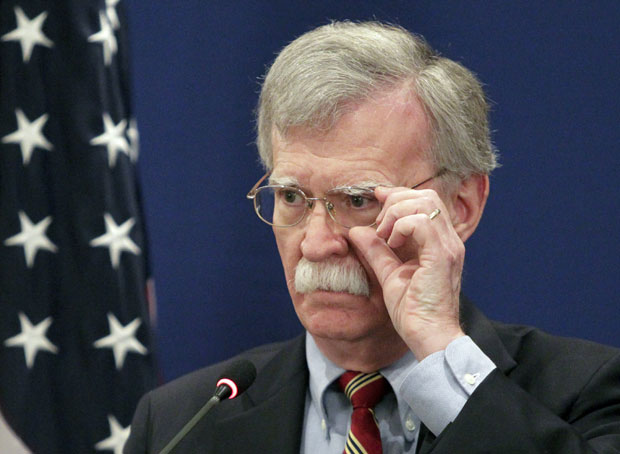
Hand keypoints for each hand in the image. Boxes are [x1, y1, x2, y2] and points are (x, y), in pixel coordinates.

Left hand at [349, 186, 465, 359]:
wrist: (428, 336)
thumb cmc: (413, 311)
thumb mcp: (389, 274)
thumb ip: (376, 251)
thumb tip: (358, 231)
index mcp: (439, 242)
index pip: (426, 200)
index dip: (398, 194)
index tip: (377, 197)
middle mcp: (449, 240)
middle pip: (427, 195)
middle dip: (396, 200)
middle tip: (380, 225)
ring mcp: (448, 247)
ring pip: (425, 203)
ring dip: (397, 213)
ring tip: (385, 236)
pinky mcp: (442, 256)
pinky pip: (422, 223)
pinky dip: (401, 226)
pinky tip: (392, 243)